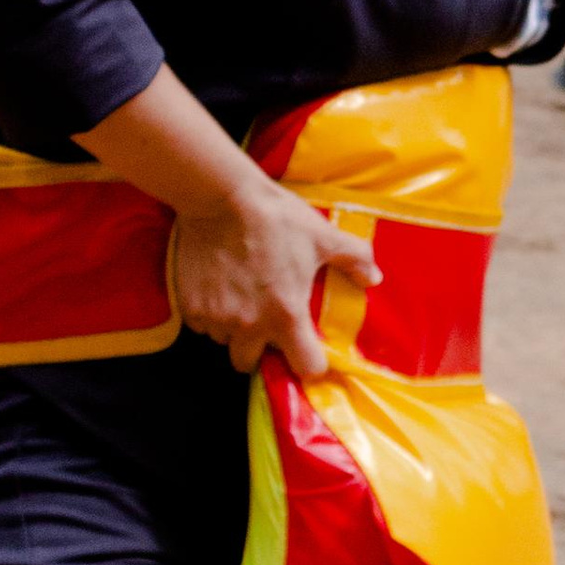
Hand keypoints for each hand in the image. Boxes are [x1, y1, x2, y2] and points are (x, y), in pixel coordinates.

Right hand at [172, 166, 376, 383]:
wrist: (221, 196)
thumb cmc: (276, 217)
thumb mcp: (323, 236)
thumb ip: (355, 258)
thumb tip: (374, 278)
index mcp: (286, 315)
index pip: (305, 367)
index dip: (310, 361)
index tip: (307, 348)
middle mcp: (249, 325)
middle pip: (250, 364)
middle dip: (257, 350)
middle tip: (262, 324)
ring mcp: (216, 318)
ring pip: (224, 342)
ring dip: (232, 330)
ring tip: (239, 301)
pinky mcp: (190, 306)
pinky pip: (201, 325)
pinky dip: (209, 315)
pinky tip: (218, 290)